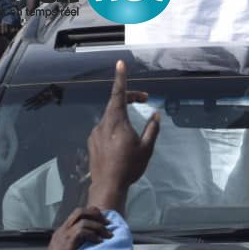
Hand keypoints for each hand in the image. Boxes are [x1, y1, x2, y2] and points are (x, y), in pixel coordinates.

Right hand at [37, 207, 111, 249]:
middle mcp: (63, 230)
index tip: (103, 221)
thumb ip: (75, 246)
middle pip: (80, 211)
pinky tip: (100, 242)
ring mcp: (64, 234)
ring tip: (109, 235)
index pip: (77, 214)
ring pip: (83, 220)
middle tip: (108, 223)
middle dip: (96, 214)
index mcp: (62, 231)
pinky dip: (93, 235)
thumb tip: (89, 246)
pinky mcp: (68, 242)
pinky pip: (83, 231)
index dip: (91, 214)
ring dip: (99, 226)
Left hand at [86, 61, 157, 213]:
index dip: (121, 78)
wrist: (107, 185)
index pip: (119, 94)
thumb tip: (156, 115)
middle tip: (144, 98)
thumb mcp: (146, 148)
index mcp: (116, 121)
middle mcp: (103, 123)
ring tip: (134, 128)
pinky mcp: (92, 142)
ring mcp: (95, 132)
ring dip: (122, 115)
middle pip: (115, 103)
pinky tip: (121, 143)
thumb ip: (152, 129)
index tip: (120, 63)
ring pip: (110, 117)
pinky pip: (104, 128)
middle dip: (129, 97)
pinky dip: (114, 128)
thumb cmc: (129, 167)